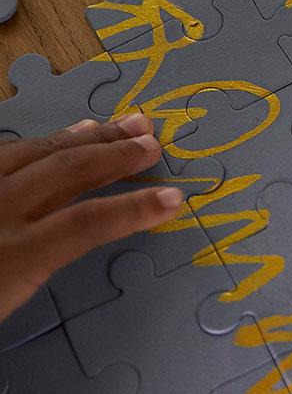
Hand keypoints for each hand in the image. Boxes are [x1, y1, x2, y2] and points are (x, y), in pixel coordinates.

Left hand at [0, 114, 182, 322]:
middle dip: (116, 154)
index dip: (137, 209)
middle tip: (152, 142)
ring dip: (87, 137)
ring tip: (123, 124)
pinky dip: (44, 140)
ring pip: (37, 150)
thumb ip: (33, 269)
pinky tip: (62, 135)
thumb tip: (72, 238)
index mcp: (9, 258)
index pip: (89, 223)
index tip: (174, 200)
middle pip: (68, 171)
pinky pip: (5, 151)